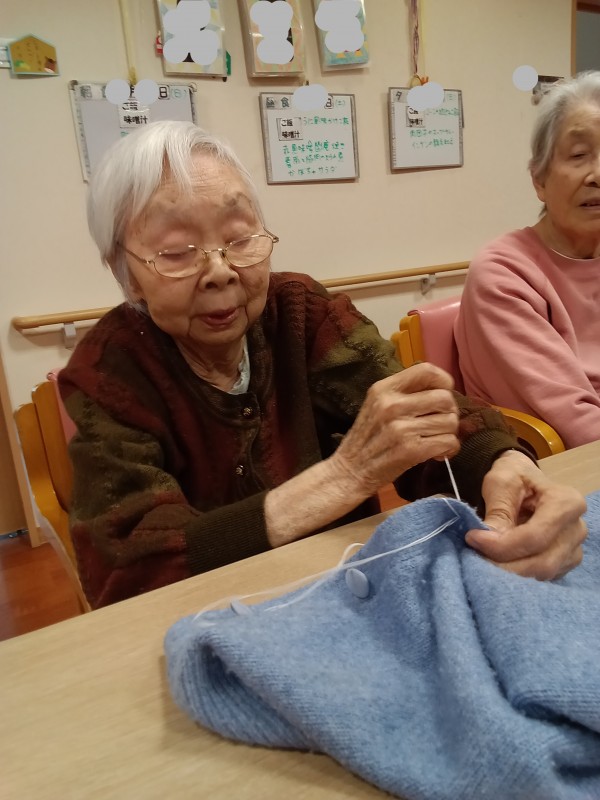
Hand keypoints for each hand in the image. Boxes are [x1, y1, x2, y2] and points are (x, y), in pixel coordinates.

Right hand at [332, 363, 459, 496]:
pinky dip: (449, 449)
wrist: (350, 471)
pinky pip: (449, 442)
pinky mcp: (411, 450)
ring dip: (449, 433)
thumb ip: (404, 394)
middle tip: (439, 424)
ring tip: (435, 440)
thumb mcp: (376, 405)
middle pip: (445, 398)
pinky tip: (437, 453)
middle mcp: (392, 405)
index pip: (426, 371)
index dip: (443, 381)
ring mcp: (402, 428)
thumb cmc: (367, 438)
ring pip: (450, 422)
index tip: (443, 395)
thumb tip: (445, 391)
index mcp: (383, 389)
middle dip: (449, 413)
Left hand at [465, 450, 586, 579]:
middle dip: (504, 564)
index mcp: (566, 503)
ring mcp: (573, 548)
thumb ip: (498, 510)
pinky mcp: (564, 562)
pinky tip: (499, 562)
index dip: (502, 545)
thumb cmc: (514, 477)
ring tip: (483, 558)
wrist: (524, 482)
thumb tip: (489, 539)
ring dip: (509, 572)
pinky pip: (541, 577)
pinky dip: (517, 574)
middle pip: (541, 561)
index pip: (534, 536)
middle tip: (474, 556)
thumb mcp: (501, 482)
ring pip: (541, 574)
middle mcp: (576, 529)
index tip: (473, 538)